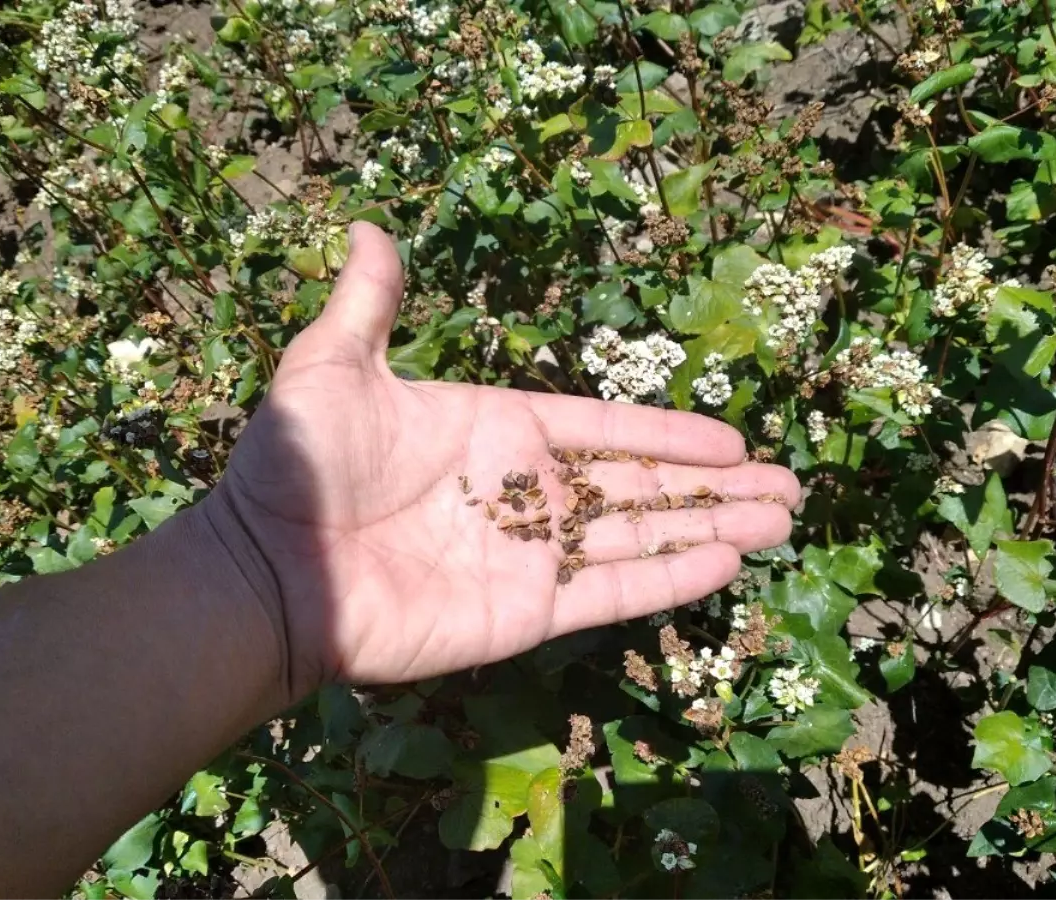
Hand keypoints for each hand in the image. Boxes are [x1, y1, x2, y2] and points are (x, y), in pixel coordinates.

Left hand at [211, 223, 799, 696]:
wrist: (267, 570)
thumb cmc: (300, 466)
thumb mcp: (332, 367)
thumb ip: (369, 304)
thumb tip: (365, 225)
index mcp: (499, 432)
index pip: (606, 430)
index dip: (669, 434)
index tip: (733, 439)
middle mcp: (526, 494)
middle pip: (642, 487)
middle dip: (716, 488)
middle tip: (788, 487)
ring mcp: (530, 555)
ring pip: (641, 537)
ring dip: (713, 528)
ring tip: (780, 520)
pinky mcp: (526, 612)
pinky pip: (611, 592)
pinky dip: (669, 578)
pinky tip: (725, 563)